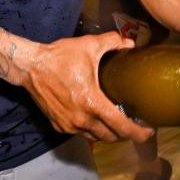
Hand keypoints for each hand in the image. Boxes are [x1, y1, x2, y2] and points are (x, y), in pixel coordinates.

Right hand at [19, 32, 154, 142]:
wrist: (31, 66)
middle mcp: (81, 119)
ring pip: (96, 137)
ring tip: (117, 122)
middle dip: (126, 134)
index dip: (138, 133)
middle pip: (111, 137)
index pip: (121, 126)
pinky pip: (80, 133)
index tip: (149, 131)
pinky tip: (95, 118)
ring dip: (108, 133)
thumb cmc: (59, 57)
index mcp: (92, 103)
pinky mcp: (59, 125)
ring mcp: (69, 124)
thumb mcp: (89, 45)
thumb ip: (113, 42)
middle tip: (135, 124)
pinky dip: (91, 130)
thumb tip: (130, 42)